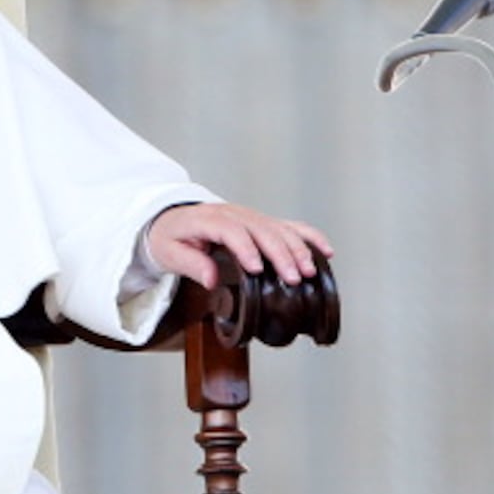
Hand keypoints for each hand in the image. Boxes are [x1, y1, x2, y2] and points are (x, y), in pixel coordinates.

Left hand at [146, 202, 333, 289]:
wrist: (172, 220)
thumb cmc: (170, 237)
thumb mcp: (169, 252)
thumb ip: (190, 264)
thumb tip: (210, 279)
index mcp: (207, 219)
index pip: (230, 230)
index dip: (245, 248)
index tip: (256, 270)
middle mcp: (232, 214)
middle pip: (261, 229)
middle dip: (280, 253)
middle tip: (293, 278)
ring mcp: (249, 216)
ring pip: (278, 227)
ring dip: (297, 248)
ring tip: (309, 271)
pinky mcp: (261, 223)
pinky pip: (288, 225)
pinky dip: (308, 236)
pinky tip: (325, 251)